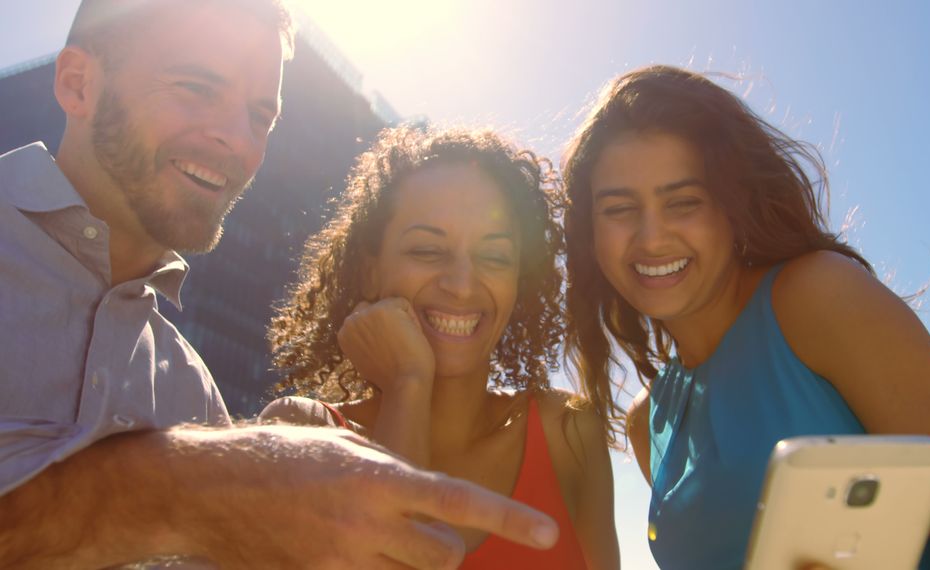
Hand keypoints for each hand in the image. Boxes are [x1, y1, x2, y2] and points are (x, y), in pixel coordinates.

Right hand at [171, 425, 558, 568]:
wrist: (204, 488)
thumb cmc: (278, 455)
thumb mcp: (343, 444)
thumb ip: (391, 471)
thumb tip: (426, 499)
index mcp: (379, 478)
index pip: (460, 501)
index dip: (510, 517)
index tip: (548, 531)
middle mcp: (366, 523)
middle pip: (443, 555)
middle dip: (443, 547)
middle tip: (419, 532)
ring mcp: (340, 561)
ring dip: (409, 565)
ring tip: (378, 541)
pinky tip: (349, 551)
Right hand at [337, 298, 435, 398]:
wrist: (404, 383)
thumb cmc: (391, 375)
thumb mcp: (365, 357)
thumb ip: (362, 340)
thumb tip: (371, 327)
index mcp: (343, 333)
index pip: (364, 319)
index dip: (380, 332)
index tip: (387, 350)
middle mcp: (350, 321)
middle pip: (375, 308)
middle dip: (387, 322)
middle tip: (396, 346)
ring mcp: (366, 313)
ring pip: (390, 305)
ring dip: (400, 320)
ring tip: (403, 342)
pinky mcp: (384, 309)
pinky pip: (404, 304)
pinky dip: (412, 319)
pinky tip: (410, 337)